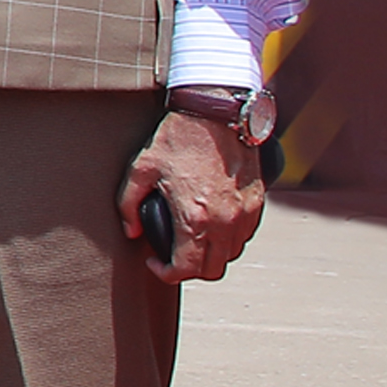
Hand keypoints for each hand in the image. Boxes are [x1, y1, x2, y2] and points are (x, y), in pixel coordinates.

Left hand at [120, 106, 267, 283]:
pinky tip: (211, 225)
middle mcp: (225, 222)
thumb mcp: (141, 168)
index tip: (153, 261)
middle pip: (212, 270)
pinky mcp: (257, 202)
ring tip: (191, 239)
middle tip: (171, 255)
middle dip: (188, 270)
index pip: (185, 269)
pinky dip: (228, 240)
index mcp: (195, 218)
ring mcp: (245, 214)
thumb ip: (129, 205)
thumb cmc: (177, 138)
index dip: (165, 274)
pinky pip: (245, 236)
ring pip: (231, 255)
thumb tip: (131, 232)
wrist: (217, 113)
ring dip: (210, 256)